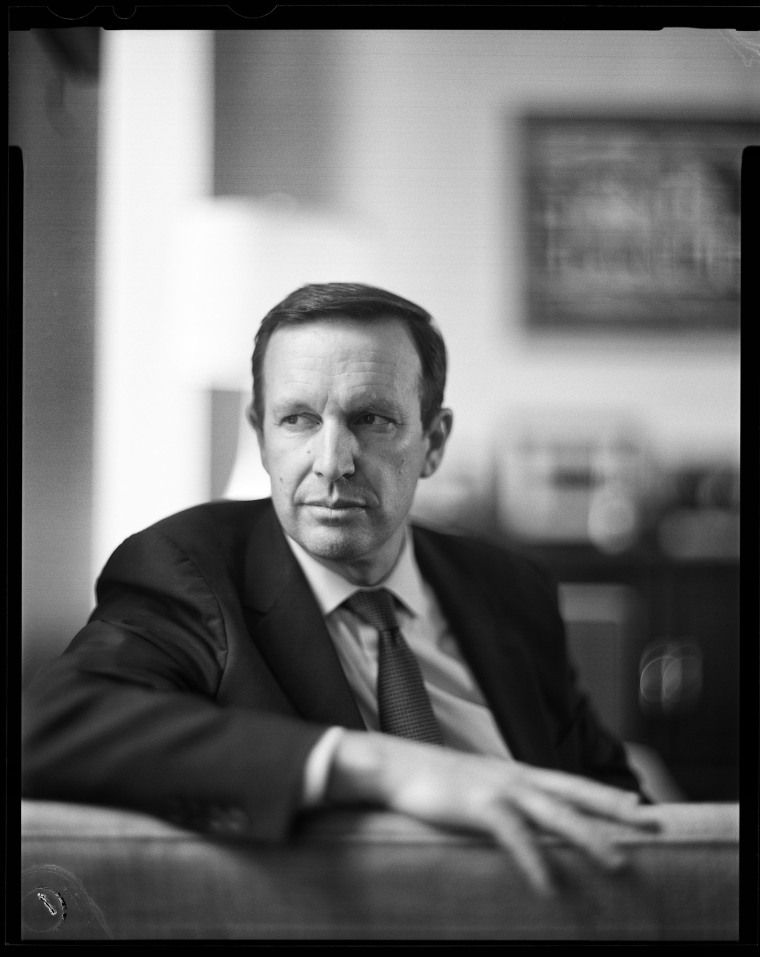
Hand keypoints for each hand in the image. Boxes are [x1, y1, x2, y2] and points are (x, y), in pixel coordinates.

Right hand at [326, 731, 658, 895]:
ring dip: (589, 838)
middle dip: (615, 808)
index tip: (638, 804)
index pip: (570, 782)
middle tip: (651, 822)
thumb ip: (501, 798)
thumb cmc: (433, 780)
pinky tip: (549, 885)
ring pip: (556, 813)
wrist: (395, 766)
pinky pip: (515, 836)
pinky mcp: (479, 805)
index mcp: (516, 772)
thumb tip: (516, 816)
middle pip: (576, 792)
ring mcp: (499, 788)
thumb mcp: (476, 785)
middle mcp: (515, 776)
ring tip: (618, 862)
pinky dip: (535, 861)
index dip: (605, 793)